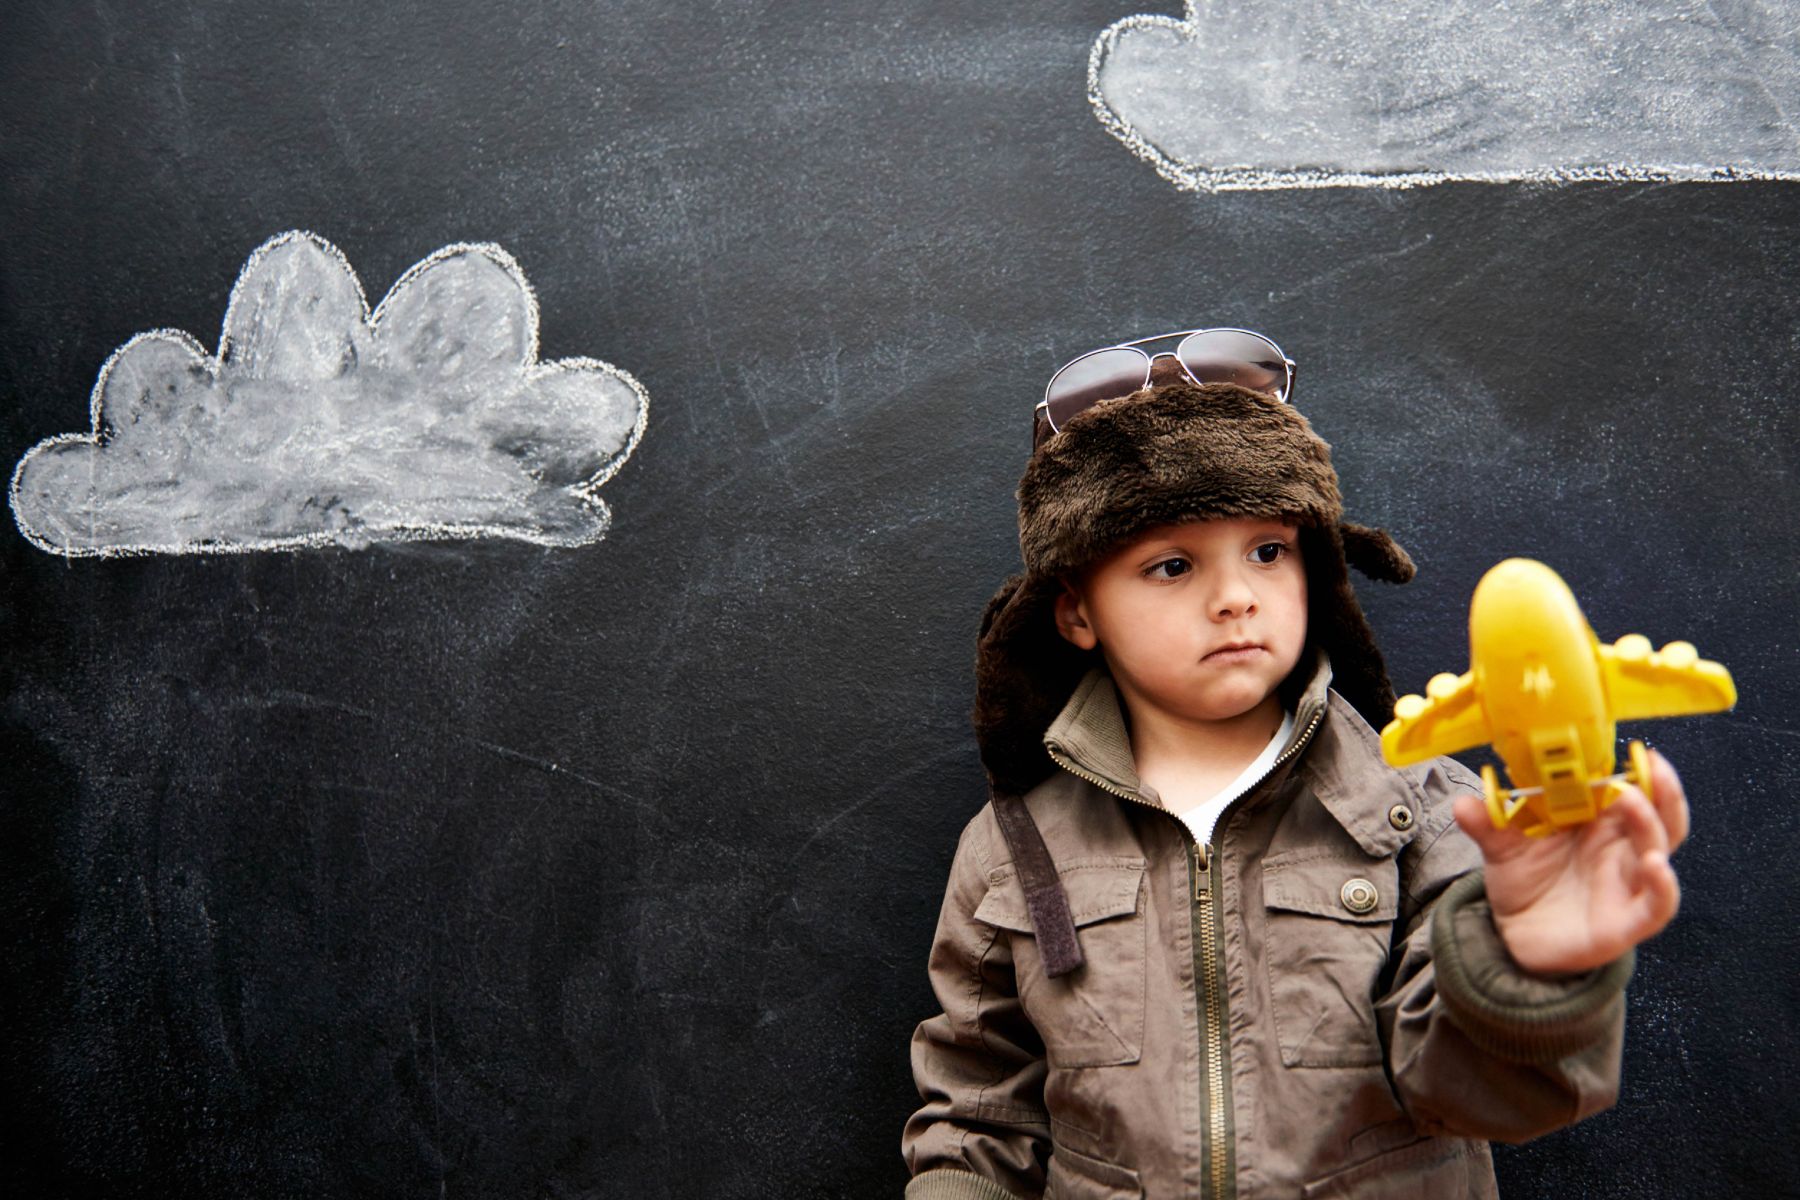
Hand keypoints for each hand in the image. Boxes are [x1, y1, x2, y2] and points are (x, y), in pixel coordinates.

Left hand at [1452, 748, 1687, 976]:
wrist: (1519, 937)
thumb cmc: (1526, 883)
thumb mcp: (1503, 848)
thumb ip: (1488, 825)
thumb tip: (1462, 803)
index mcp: (1599, 825)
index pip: (1631, 790)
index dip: (1639, 770)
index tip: (1636, 749)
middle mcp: (1622, 850)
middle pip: (1659, 815)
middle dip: (1662, 788)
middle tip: (1649, 763)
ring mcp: (1629, 884)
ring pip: (1660, 850)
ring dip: (1655, 824)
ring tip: (1635, 802)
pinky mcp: (1628, 921)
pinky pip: (1658, 904)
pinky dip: (1663, 886)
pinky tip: (1656, 866)